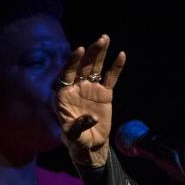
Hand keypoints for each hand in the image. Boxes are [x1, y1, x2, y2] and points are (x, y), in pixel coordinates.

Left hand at [56, 34, 124, 167]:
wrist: (90, 146)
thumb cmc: (77, 142)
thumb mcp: (74, 137)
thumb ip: (78, 127)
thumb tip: (91, 118)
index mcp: (63, 95)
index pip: (66, 74)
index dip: (72, 61)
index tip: (79, 50)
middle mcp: (76, 88)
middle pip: (82, 66)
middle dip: (90, 53)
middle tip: (100, 40)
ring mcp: (90, 89)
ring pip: (95, 67)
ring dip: (100, 53)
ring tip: (105, 38)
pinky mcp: (104, 93)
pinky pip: (110, 78)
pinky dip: (115, 67)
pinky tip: (121, 55)